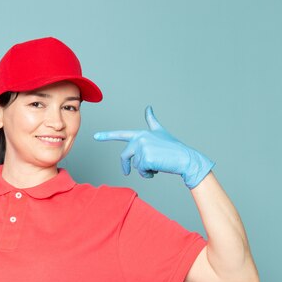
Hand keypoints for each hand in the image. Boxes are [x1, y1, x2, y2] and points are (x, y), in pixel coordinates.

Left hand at [93, 106, 214, 188]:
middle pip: (125, 156)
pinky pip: (141, 171)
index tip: (96, 136)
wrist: (185, 158)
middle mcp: (140, 138)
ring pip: (135, 165)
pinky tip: (158, 168)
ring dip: (144, 169)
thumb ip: (152, 121)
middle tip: (126, 173)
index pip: (121, 134)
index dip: (107, 135)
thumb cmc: (173, 148)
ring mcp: (142, 148)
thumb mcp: (160, 132)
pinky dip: (148, 174)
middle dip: (126, 166)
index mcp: (141, 133)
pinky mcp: (146, 158)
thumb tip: (148, 108)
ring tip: (157, 164)